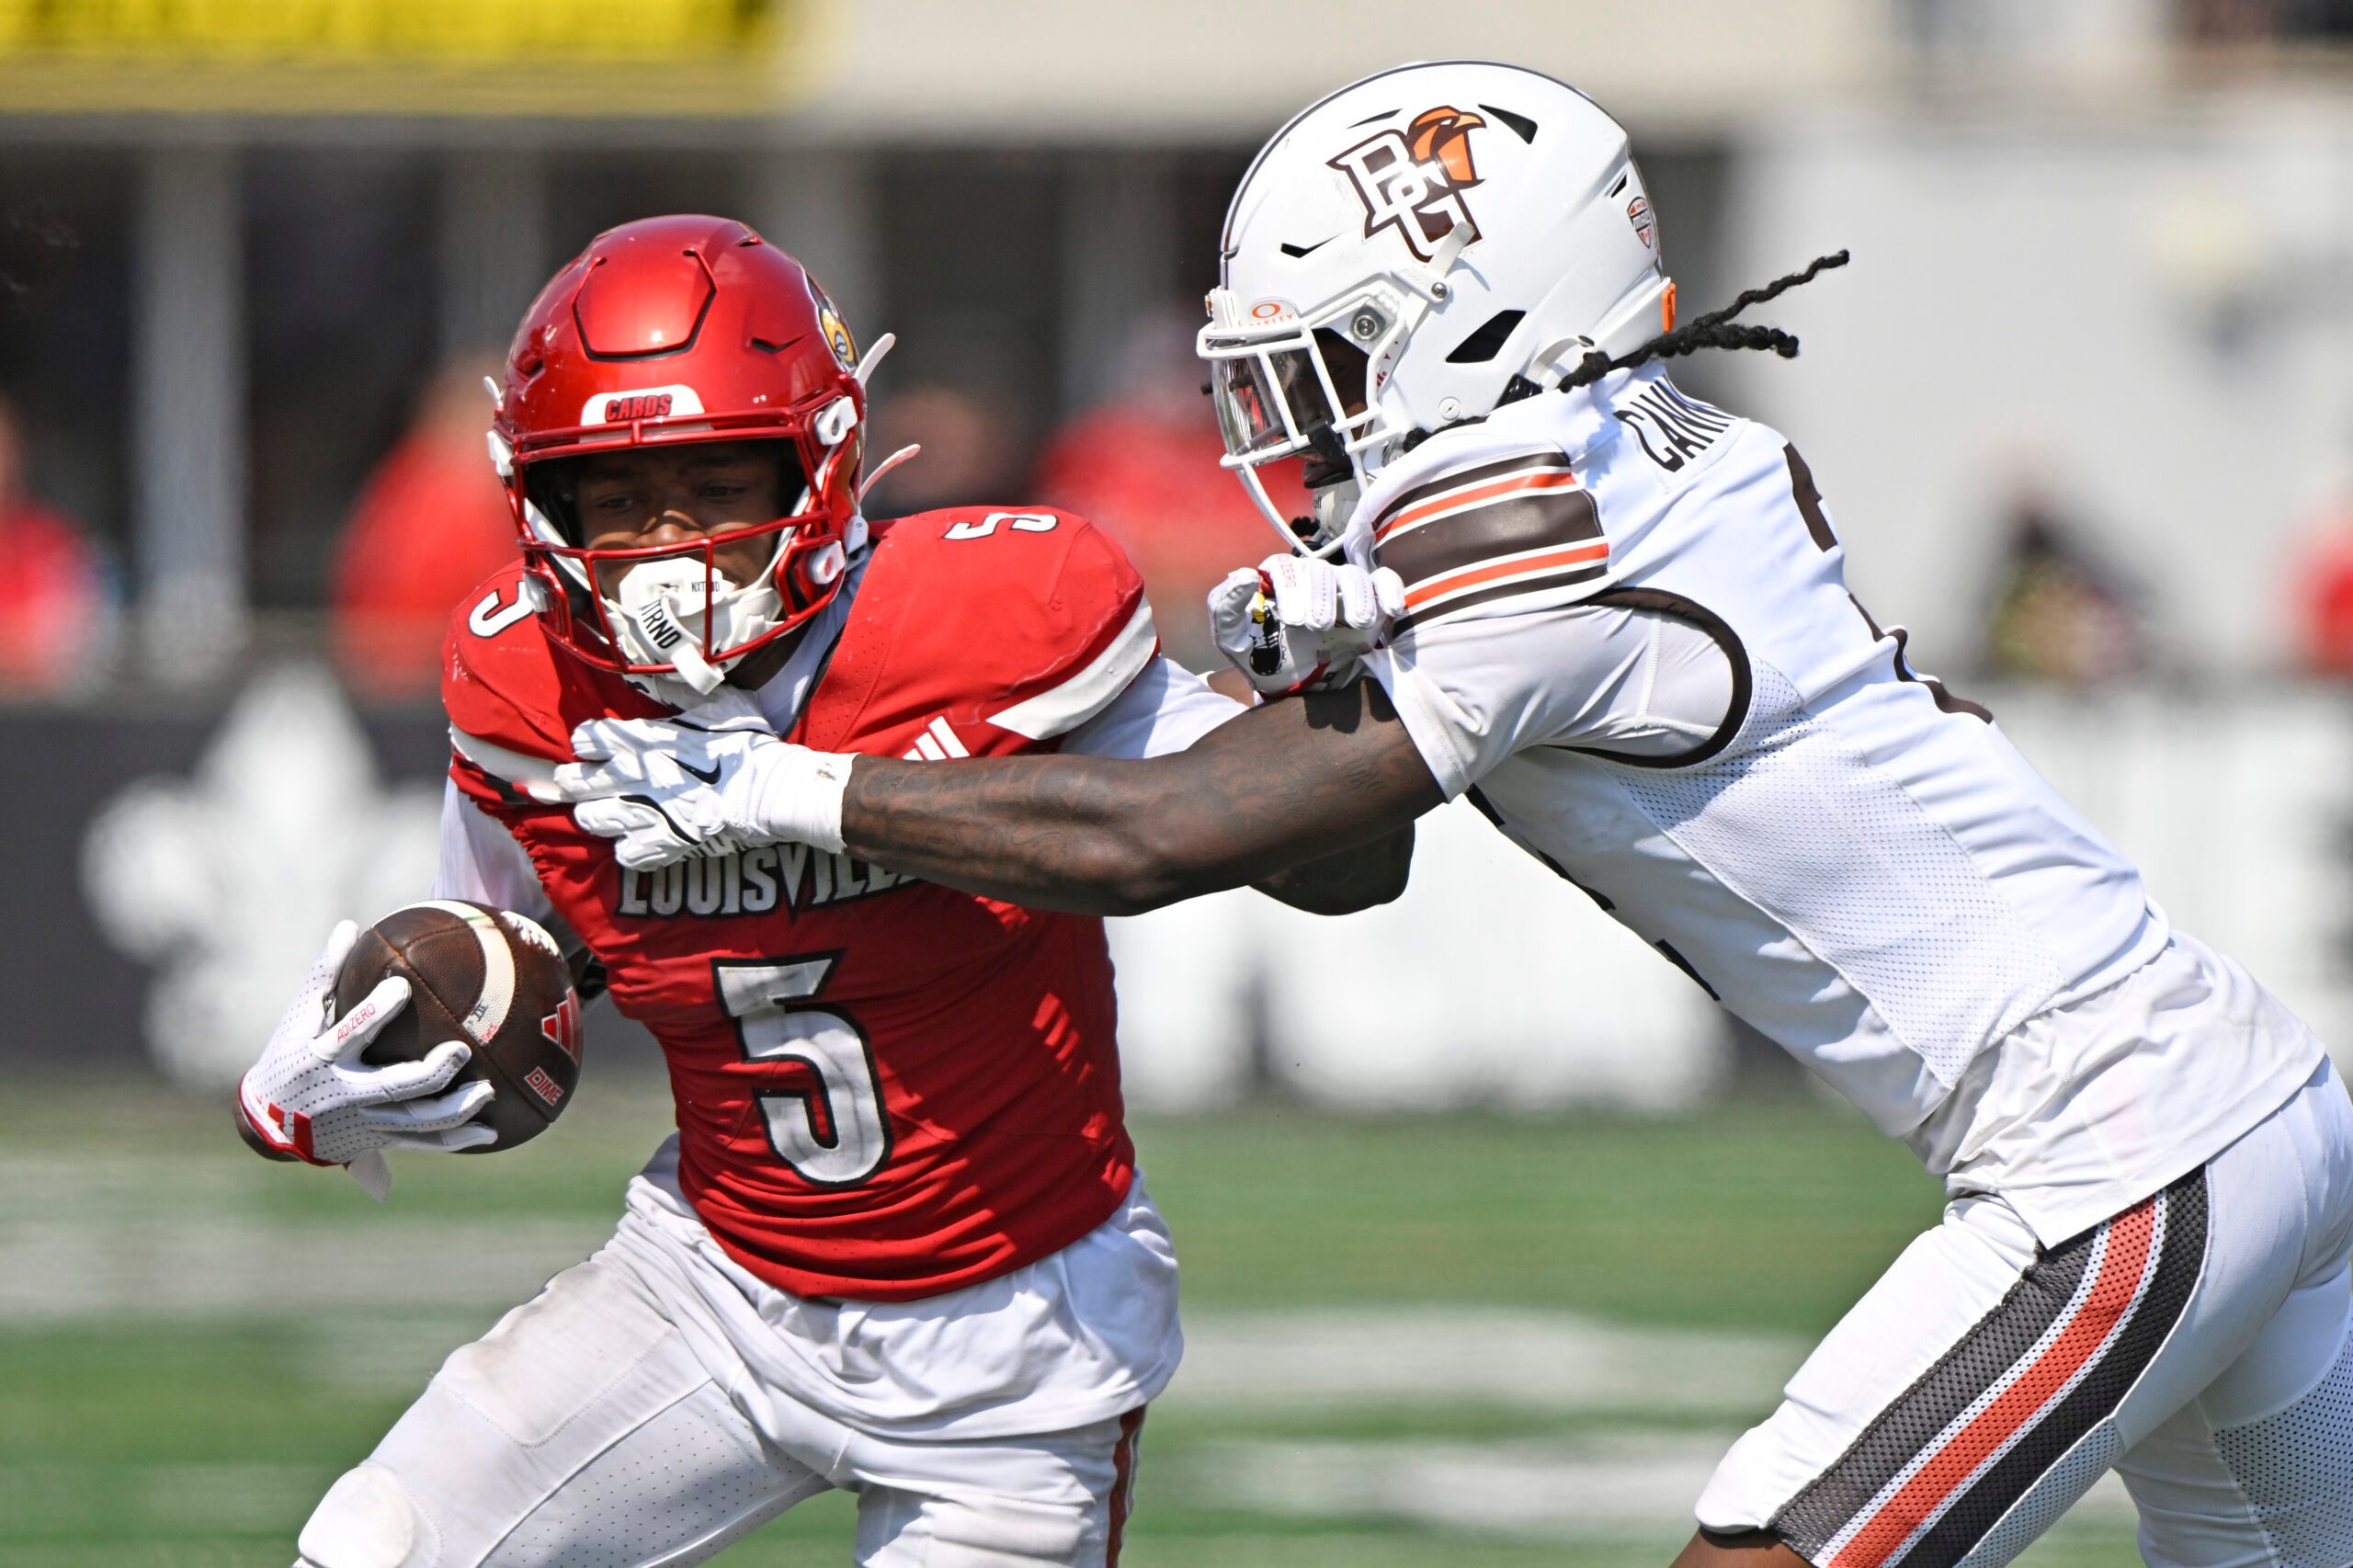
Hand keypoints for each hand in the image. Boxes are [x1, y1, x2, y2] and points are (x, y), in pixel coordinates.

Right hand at [237, 921, 494, 1198]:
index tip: (401, 986)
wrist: (269, 1126)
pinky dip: (456, 1140)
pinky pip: (423, 1144)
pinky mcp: (379, 1139)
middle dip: (430, 1072)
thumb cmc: (289, 1058)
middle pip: (394, 1087)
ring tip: (487, 1092)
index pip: (349, 1033)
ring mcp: (366, 1121)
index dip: (374, 1012)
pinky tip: (489, 1133)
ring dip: (455, 1110)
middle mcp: (346, 1094)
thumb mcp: (297, 1019)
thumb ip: (324, 975)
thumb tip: (350, 926)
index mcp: (323, 1059)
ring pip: (416, 1122)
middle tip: (461, 1050)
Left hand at [540, 688, 851, 868]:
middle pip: (578, 782)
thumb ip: (679, 690)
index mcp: (642, 739)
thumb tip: (656, 672)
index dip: (588, 741)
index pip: (589, 739)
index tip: (591, 744)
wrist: (767, 789)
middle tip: (577, 780)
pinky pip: (628, 854)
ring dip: (593, 814)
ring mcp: (645, 813)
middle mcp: (633, 776)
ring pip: (592, 819)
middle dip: (574, 780)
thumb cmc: (745, 743)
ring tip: (598, 811)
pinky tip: (635, 842)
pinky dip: (629, 850)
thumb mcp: (716, 702)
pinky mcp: (663, 842)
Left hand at [1208, 553, 1405, 697]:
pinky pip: (1384, 583)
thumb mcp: (1231, 637)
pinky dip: (1390, 590)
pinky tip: (1390, 610)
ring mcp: (1342, 590)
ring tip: (1357, 624)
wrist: (1291, 687)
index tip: (1293, 619)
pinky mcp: (1369, 603)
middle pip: (1321, 572)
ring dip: (1357, 597)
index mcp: (1277, 578)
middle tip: (1316, 626)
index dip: (1291, 587)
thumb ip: (1225, 606)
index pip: (1285, 567)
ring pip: (1354, 577)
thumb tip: (1245, 575)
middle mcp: (1312, 578)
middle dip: (1321, 597)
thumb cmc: (1258, 656)